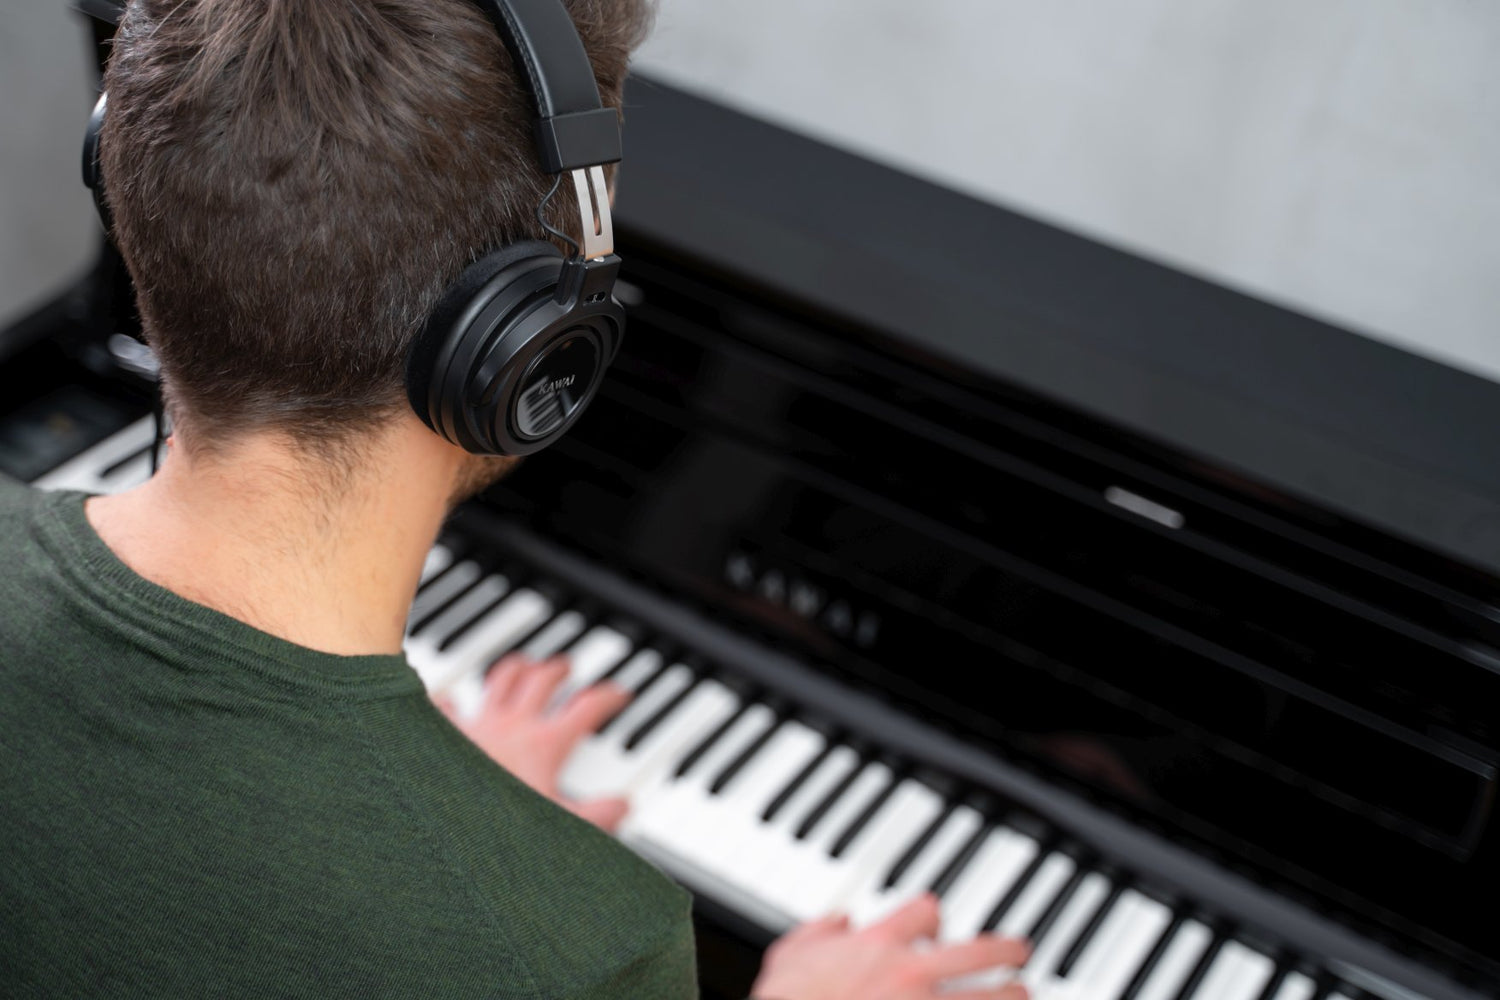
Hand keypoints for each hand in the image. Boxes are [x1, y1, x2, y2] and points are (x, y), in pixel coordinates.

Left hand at [436, 654, 631, 830]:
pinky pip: (446, 704)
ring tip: (523, 665)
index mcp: (544, 744)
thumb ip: (597, 817)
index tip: (620, 693)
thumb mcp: (560, 826)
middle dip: (558, 669)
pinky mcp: (445, 731)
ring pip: (501, 679)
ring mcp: (478, 724)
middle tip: (567, 667)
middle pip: (542, 680)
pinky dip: (450, 700)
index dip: (608, 696)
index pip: (586, 708)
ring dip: (516, 668)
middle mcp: (512, 724)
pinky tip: (449, 698)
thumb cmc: (496, 825)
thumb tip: (624, 805)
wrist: (442, 821)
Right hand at [751, 895, 1028, 999]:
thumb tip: (837, 921)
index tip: (935, 925)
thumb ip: (815, 933)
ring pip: (996, 997)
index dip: (932, 916)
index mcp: (877, 946)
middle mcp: (911, 974)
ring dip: (1015, 995)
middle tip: (1020, 952)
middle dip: (1007, 950)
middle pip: (981, 952)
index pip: (926, 911)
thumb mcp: (787, 959)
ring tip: (1024, 994)